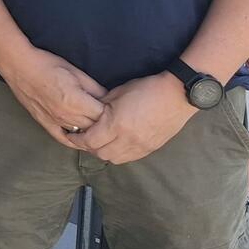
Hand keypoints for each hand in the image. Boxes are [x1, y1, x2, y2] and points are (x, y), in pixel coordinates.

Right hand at [0, 47, 108, 148]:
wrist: (20, 66)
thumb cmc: (47, 64)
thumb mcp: (77, 72)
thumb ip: (96, 89)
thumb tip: (111, 101)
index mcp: (76, 102)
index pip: (104, 117)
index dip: (114, 114)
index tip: (119, 110)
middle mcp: (66, 116)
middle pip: (95, 128)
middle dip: (106, 124)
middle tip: (113, 120)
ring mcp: (55, 122)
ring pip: (82, 136)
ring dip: (92, 133)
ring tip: (102, 130)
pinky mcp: (45, 124)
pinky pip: (64, 139)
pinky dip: (75, 142)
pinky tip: (83, 140)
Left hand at [74, 74, 195, 163]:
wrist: (176, 96)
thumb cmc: (146, 89)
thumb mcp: (117, 93)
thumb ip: (100, 106)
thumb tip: (89, 115)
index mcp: (116, 124)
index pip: (90, 141)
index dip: (77, 139)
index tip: (71, 135)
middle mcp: (128, 139)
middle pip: (100, 153)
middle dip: (88, 147)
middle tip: (84, 138)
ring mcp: (140, 146)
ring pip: (114, 159)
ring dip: (103, 152)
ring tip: (99, 142)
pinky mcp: (150, 149)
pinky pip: (129, 158)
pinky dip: (118, 154)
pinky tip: (115, 145)